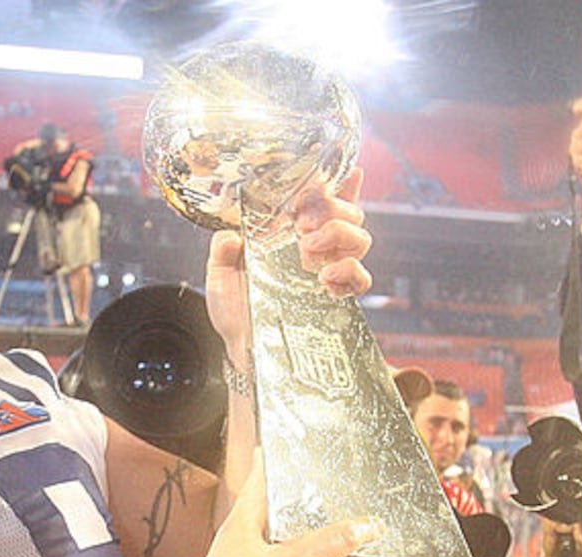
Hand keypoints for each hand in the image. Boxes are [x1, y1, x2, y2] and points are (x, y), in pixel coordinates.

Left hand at [205, 168, 372, 365]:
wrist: (242, 347)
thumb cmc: (235, 311)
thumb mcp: (219, 275)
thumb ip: (222, 250)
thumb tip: (232, 236)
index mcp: (291, 235)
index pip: (323, 200)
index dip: (335, 183)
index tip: (319, 183)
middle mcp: (315, 249)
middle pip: (350, 212)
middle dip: (331, 208)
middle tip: (303, 223)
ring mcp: (329, 271)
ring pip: (360, 239)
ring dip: (338, 234)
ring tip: (308, 248)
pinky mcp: (336, 298)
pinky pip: (362, 279)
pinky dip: (349, 272)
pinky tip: (325, 276)